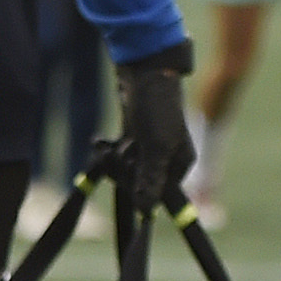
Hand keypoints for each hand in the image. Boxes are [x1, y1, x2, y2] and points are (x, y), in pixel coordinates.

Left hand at [112, 56, 194, 212]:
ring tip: (111, 144)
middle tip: (121, 151)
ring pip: (125, 170)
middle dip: (123, 171)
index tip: (128, 171)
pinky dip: (108, 151)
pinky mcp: (133, 138)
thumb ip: (150, 180)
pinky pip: (118, 156)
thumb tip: (146, 211)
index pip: (158, 195)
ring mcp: (149, 148)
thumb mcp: (154, 146)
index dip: (139, 188)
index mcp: (180, 164)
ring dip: (114, 160)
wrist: (144, 69)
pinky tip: (99, 142)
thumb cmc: (156, 106)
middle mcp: (167, 158)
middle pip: (139, 183)